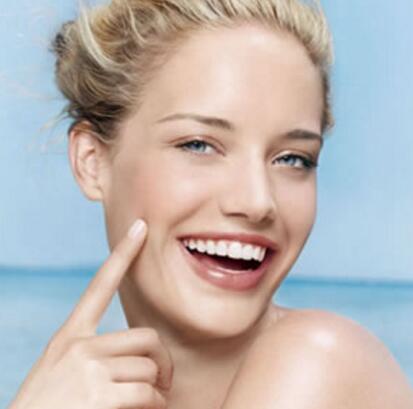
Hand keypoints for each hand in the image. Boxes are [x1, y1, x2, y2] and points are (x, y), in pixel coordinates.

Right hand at [8, 219, 172, 408]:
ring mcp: (87, 368)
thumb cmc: (47, 408)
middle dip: (162, 361)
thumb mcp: (61, 370)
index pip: (101, 284)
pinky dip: (156, 405)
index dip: (124, 253)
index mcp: (69, 336)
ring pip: (149, 367)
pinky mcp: (98, 394)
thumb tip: (141, 358)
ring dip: (158, 388)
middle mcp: (79, 345)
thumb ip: (94, 353)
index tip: (141, 227)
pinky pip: (148, 393)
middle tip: (164, 380)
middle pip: (146, 337)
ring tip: (152, 401)